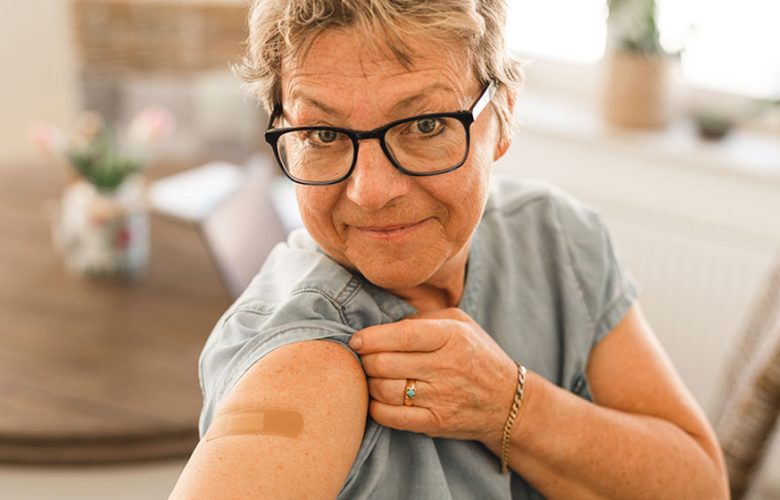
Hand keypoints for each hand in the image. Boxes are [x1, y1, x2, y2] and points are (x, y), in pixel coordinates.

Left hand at [348, 308, 517, 443]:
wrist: (508, 402)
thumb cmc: (477, 355)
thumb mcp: (460, 323)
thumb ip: (423, 318)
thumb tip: (383, 323)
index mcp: (452, 336)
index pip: (402, 335)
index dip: (371, 337)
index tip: (356, 340)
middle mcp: (447, 367)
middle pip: (386, 363)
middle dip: (365, 360)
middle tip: (361, 358)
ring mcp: (441, 397)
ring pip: (385, 389)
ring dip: (368, 382)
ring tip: (369, 376)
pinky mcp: (436, 422)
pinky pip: (392, 417)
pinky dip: (375, 407)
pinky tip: (376, 398)